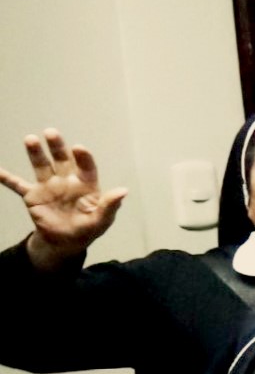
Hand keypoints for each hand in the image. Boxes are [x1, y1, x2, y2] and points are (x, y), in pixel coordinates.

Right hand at [2, 130, 124, 261]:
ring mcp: (48, 186)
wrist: (66, 241)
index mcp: (86, 184)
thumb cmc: (88, 228)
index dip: (83, 157)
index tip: (78, 148)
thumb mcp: (102, 220)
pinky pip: (18, 185)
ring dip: (35, 153)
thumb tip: (124, 191)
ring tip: (30, 139)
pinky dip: (6, 178)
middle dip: (57, 146)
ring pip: (41, 166)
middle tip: (51, 132)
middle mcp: (67, 180)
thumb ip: (110, 205)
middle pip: (62, 159)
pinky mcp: (33, 196)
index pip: (86, 167)